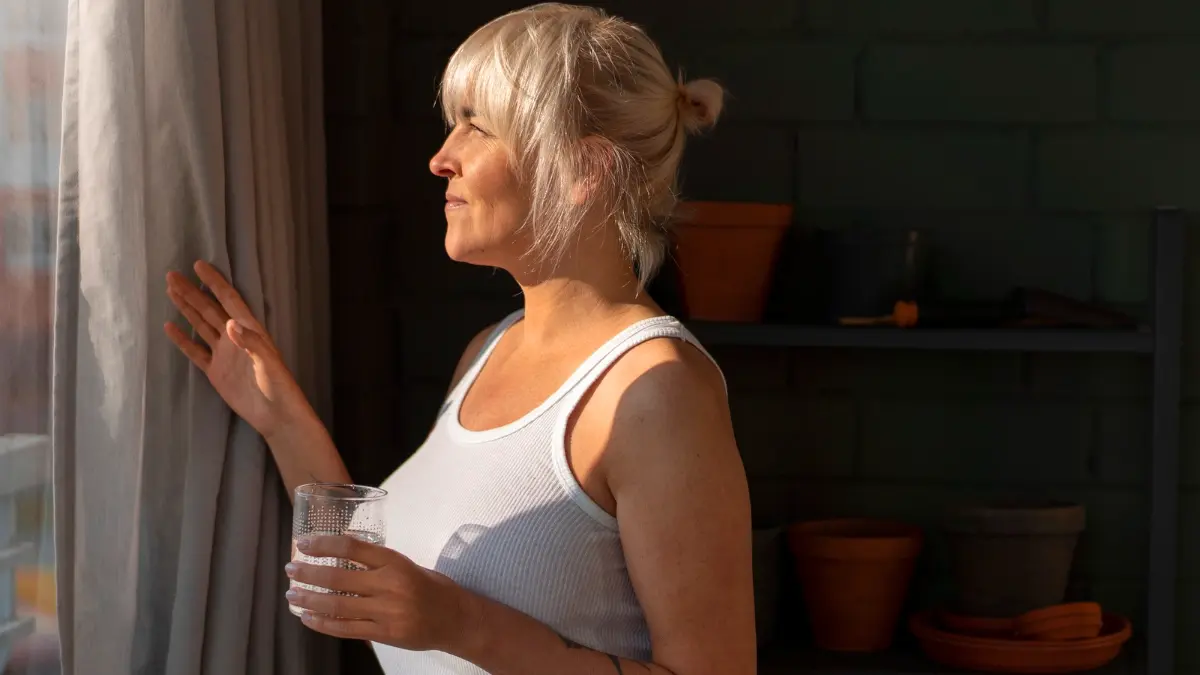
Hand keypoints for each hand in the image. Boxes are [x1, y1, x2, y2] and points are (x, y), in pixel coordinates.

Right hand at [164, 260, 307, 437]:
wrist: (276, 415)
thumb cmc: (279, 387)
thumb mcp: (269, 362)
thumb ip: (251, 342)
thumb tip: (231, 322)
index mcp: (250, 330)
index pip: (229, 300)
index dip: (215, 282)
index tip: (198, 265)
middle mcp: (235, 338)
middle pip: (209, 309)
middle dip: (192, 292)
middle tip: (171, 275)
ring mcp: (224, 354)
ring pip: (201, 325)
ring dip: (186, 308)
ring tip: (170, 291)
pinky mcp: (215, 372)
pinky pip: (196, 351)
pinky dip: (183, 339)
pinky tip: (169, 326)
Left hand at [285, 535, 470, 651]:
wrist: (456, 618)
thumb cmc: (432, 588)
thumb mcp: (407, 565)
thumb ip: (378, 564)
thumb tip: (341, 558)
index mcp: (395, 562)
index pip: (352, 548)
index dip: (324, 544)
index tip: (304, 543)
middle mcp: (389, 585)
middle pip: (338, 577)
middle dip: (309, 573)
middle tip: (291, 568)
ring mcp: (386, 612)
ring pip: (337, 605)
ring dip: (310, 599)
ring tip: (292, 594)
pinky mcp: (384, 634)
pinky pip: (346, 629)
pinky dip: (323, 623)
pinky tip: (308, 617)